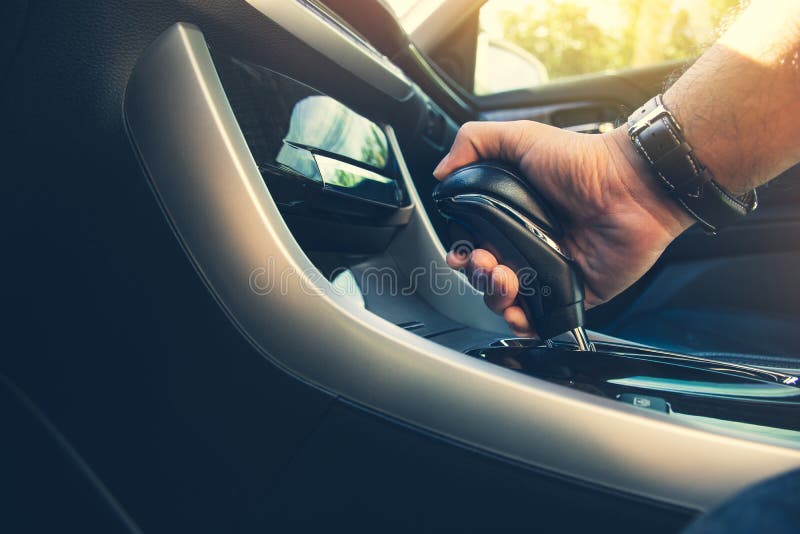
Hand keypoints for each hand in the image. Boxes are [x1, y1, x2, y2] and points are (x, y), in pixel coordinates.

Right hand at [433, 121, 693, 336]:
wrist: (633, 187)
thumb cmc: (583, 161)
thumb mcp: (520, 137)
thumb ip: (474, 142)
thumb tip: (440, 171)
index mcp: (510, 216)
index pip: (473, 244)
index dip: (460, 253)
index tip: (459, 252)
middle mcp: (526, 244)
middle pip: (484, 276)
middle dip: (477, 275)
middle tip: (488, 262)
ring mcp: (548, 270)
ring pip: (506, 300)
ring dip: (495, 296)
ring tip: (507, 279)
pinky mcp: (571, 292)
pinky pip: (540, 320)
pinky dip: (523, 323)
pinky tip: (519, 313)